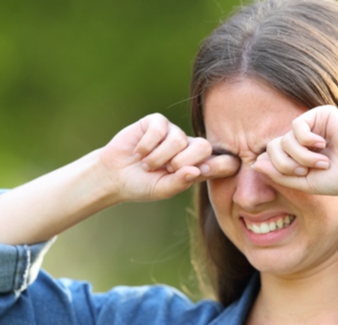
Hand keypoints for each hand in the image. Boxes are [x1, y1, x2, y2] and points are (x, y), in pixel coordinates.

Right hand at [98, 113, 239, 201]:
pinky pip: (160, 129)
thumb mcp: (162, 189)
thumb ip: (180, 182)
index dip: (220, 165)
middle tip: (166, 169)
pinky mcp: (157, 122)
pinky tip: (139, 152)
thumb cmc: (141, 185)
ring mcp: (173, 133)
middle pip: (204, 146)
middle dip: (183, 161)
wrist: (114, 175)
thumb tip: (196, 170)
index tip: (202, 172)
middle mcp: (188, 147)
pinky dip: (147, 145)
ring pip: (178, 140)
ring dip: (158, 157)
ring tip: (147, 164)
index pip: (223, 162)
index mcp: (197, 166)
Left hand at [251, 105, 337, 195]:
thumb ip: (279, 174)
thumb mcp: (304, 183)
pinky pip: (296, 125)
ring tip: (321, 162)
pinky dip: (306, 140)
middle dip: (285, 163)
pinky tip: (323, 144)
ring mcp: (311, 125)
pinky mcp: (320, 114)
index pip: (271, 157)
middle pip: (273, 147)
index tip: (300, 176)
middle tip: (305, 171)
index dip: (279, 168)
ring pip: (284, 138)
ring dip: (300, 155)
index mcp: (298, 154)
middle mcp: (302, 139)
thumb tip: (255, 163)